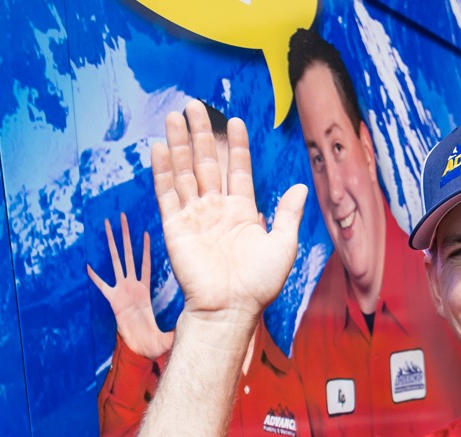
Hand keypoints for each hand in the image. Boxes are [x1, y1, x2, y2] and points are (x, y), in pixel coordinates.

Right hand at [87, 215, 173, 360]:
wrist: (142, 351)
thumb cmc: (158, 341)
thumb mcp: (176, 325)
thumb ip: (186, 321)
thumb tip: (207, 322)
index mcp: (145, 290)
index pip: (146, 264)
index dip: (145, 248)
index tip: (146, 231)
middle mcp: (132, 286)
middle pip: (128, 255)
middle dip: (125, 235)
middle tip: (121, 216)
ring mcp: (121, 291)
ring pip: (115, 262)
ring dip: (110, 244)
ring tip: (105, 225)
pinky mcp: (113, 301)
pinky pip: (102, 286)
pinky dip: (95, 277)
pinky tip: (88, 265)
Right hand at [152, 102, 306, 331]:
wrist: (230, 308)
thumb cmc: (259, 285)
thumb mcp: (283, 245)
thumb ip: (288, 214)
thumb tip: (300, 187)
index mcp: (242, 212)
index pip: (237, 170)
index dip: (236, 146)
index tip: (234, 121)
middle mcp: (216, 210)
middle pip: (206, 163)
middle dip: (200, 134)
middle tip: (193, 104)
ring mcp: (194, 217)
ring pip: (184, 171)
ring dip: (179, 143)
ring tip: (174, 115)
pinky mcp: (175, 228)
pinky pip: (167, 193)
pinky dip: (163, 170)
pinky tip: (160, 146)